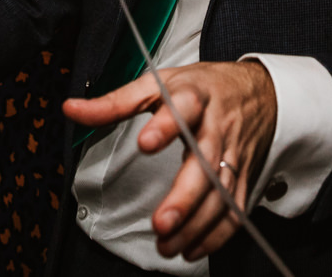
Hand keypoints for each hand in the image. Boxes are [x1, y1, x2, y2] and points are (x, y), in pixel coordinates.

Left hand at [63, 61, 276, 261]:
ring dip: (196, 225)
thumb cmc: (203, 87)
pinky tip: (192, 248)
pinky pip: (234, 209)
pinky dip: (216, 235)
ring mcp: (233, 155)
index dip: (166, 125)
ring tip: (167, 244)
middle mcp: (216, 128)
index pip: (183, 107)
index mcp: (195, 97)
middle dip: (185, 197)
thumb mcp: (159, 83)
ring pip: (220, 194)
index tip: (145, 142)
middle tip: (161, 222)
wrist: (260, 91)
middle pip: (206, 163)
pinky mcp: (243, 177)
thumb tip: (71, 110)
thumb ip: (115, 101)